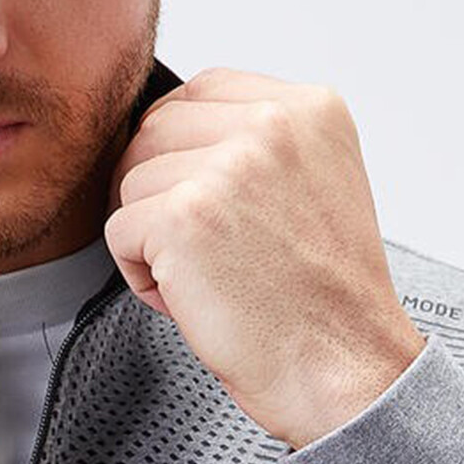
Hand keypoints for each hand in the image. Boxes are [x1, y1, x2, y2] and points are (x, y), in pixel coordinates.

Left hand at [104, 66, 427, 448]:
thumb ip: (260, 149)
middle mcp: (271, 126)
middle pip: (154, 133)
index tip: (202, 205)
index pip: (201, 95)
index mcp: (311, 109)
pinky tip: (193, 300)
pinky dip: (142, 277)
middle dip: (161, 197)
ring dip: (153, 241)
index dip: (182, 155)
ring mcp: (225, 168)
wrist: (345, 369)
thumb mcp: (318, 188)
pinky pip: (118, 232)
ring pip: (132, 183)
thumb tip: (179, 140)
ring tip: (209, 280)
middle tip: (204, 254)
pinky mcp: (183, 217)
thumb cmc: (326, 304)